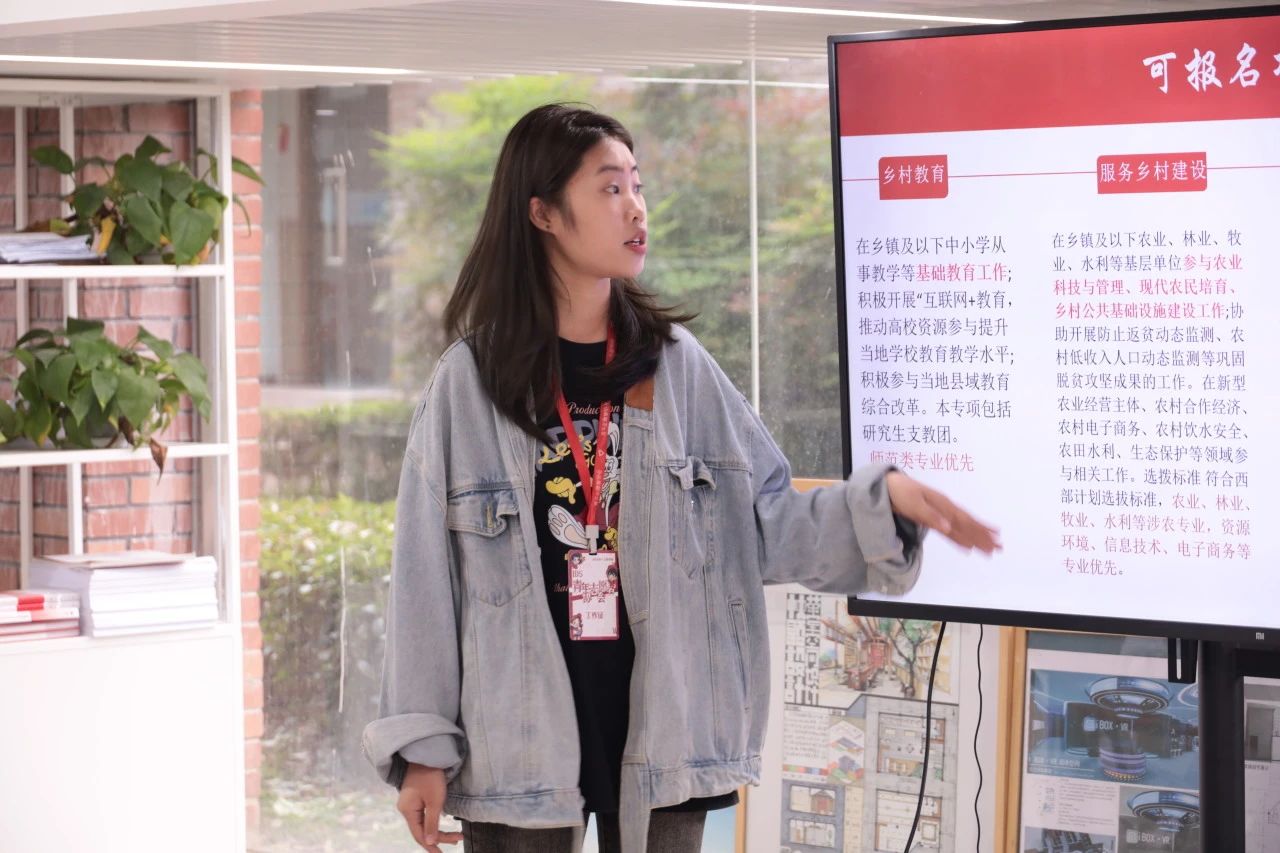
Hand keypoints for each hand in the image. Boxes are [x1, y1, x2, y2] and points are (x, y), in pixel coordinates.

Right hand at [398, 763, 462, 851]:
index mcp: (407, 811)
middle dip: (440, 837)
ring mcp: (410, 802)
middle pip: (422, 829)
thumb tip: (429, 842)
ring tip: (455, 835)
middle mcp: (406, 808)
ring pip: (423, 822)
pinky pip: (423, 814)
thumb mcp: (435, 801)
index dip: (431, 846)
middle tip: (457, 839)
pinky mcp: (416, 796)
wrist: (426, 753)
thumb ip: (432, 824)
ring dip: (438, 829)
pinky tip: (443, 822)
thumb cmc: (431, 776)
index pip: (419, 835)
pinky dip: (434, 820)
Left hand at [885, 470, 1000, 554]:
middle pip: (968, 525)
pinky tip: (968, 546)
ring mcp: (941, 512)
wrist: (888, 485)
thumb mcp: (913, 503)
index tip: (992, 542)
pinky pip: (950, 530)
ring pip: (962, 527)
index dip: (979, 532)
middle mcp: (945, 509)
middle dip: (984, 537)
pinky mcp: (933, 517)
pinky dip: (960, 538)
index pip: (965, 522)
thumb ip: (931, 515)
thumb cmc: (900, 492)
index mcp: (943, 504)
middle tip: (999, 548)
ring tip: (991, 547)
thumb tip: (949, 527)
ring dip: (976, 538)